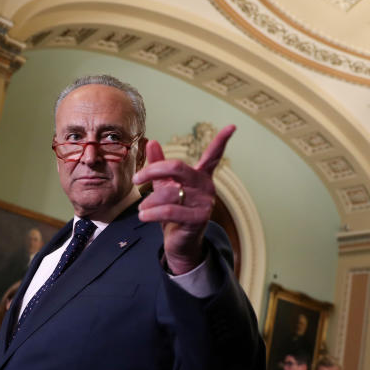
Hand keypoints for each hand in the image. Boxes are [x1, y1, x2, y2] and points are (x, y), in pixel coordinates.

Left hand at [133, 125, 234, 273]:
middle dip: (153, 170)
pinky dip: (152, 213)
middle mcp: (206, 187)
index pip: (213, 156)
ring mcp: (204, 203)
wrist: (181, 244)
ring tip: (141, 208)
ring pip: (169, 192)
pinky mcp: (198, 218)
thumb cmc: (174, 212)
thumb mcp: (165, 187)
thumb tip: (153, 142)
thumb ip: (159, 166)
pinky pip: (170, 210)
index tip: (232, 126)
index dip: (222, 141)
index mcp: (200, 176)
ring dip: (149, 201)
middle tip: (137, 178)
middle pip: (178, 167)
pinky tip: (143, 215)